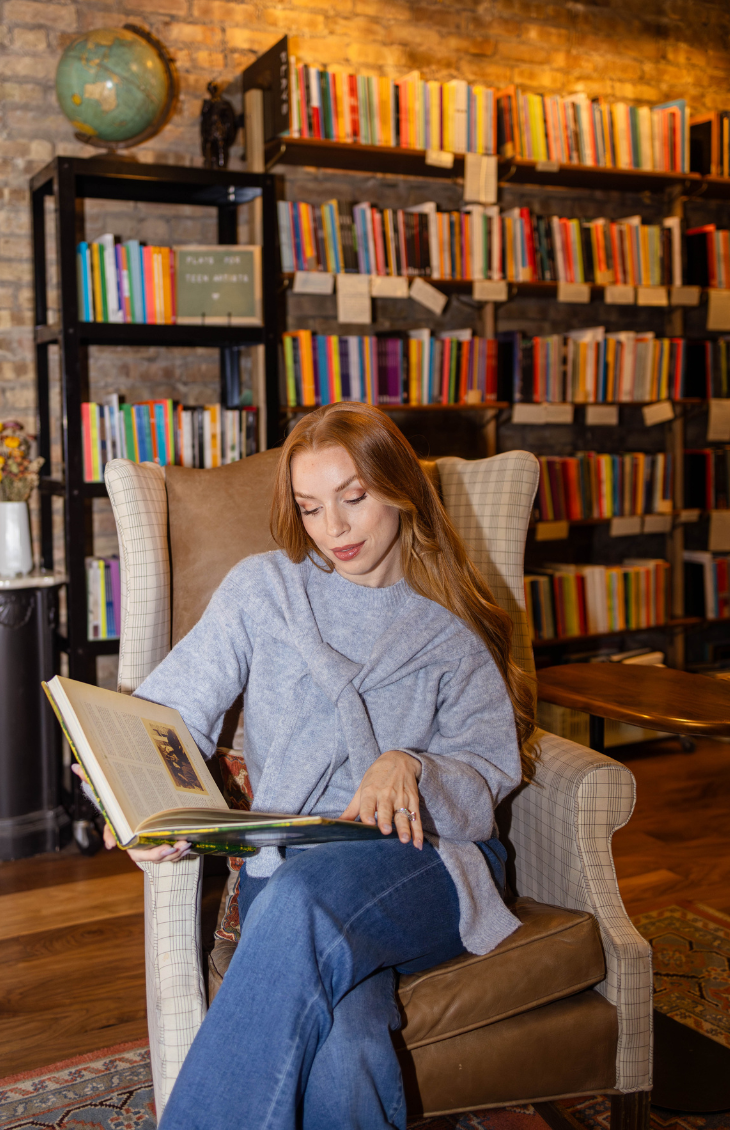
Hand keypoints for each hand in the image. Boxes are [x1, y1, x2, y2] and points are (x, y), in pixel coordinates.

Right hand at [72, 764, 190, 862]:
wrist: (156, 802)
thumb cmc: (133, 801)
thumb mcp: (118, 790)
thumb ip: (95, 779)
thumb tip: (75, 766)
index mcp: (123, 827)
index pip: (112, 833)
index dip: (110, 837)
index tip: (110, 844)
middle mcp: (136, 840)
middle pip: (141, 855)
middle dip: (154, 855)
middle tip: (166, 849)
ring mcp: (151, 846)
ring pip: (159, 857)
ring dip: (172, 854)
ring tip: (184, 843)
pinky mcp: (166, 846)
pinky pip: (171, 855)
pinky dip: (179, 853)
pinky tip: (187, 844)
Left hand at [341, 750, 422, 848]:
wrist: (398, 760)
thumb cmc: (376, 778)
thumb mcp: (362, 789)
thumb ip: (352, 809)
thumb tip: (338, 824)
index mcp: (370, 791)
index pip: (368, 804)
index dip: (367, 813)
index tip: (368, 823)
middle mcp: (386, 794)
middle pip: (386, 809)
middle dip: (386, 820)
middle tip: (386, 831)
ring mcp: (401, 797)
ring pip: (403, 814)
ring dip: (404, 827)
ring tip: (404, 839)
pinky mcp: (413, 800)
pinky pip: (415, 817)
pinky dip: (417, 831)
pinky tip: (417, 843)